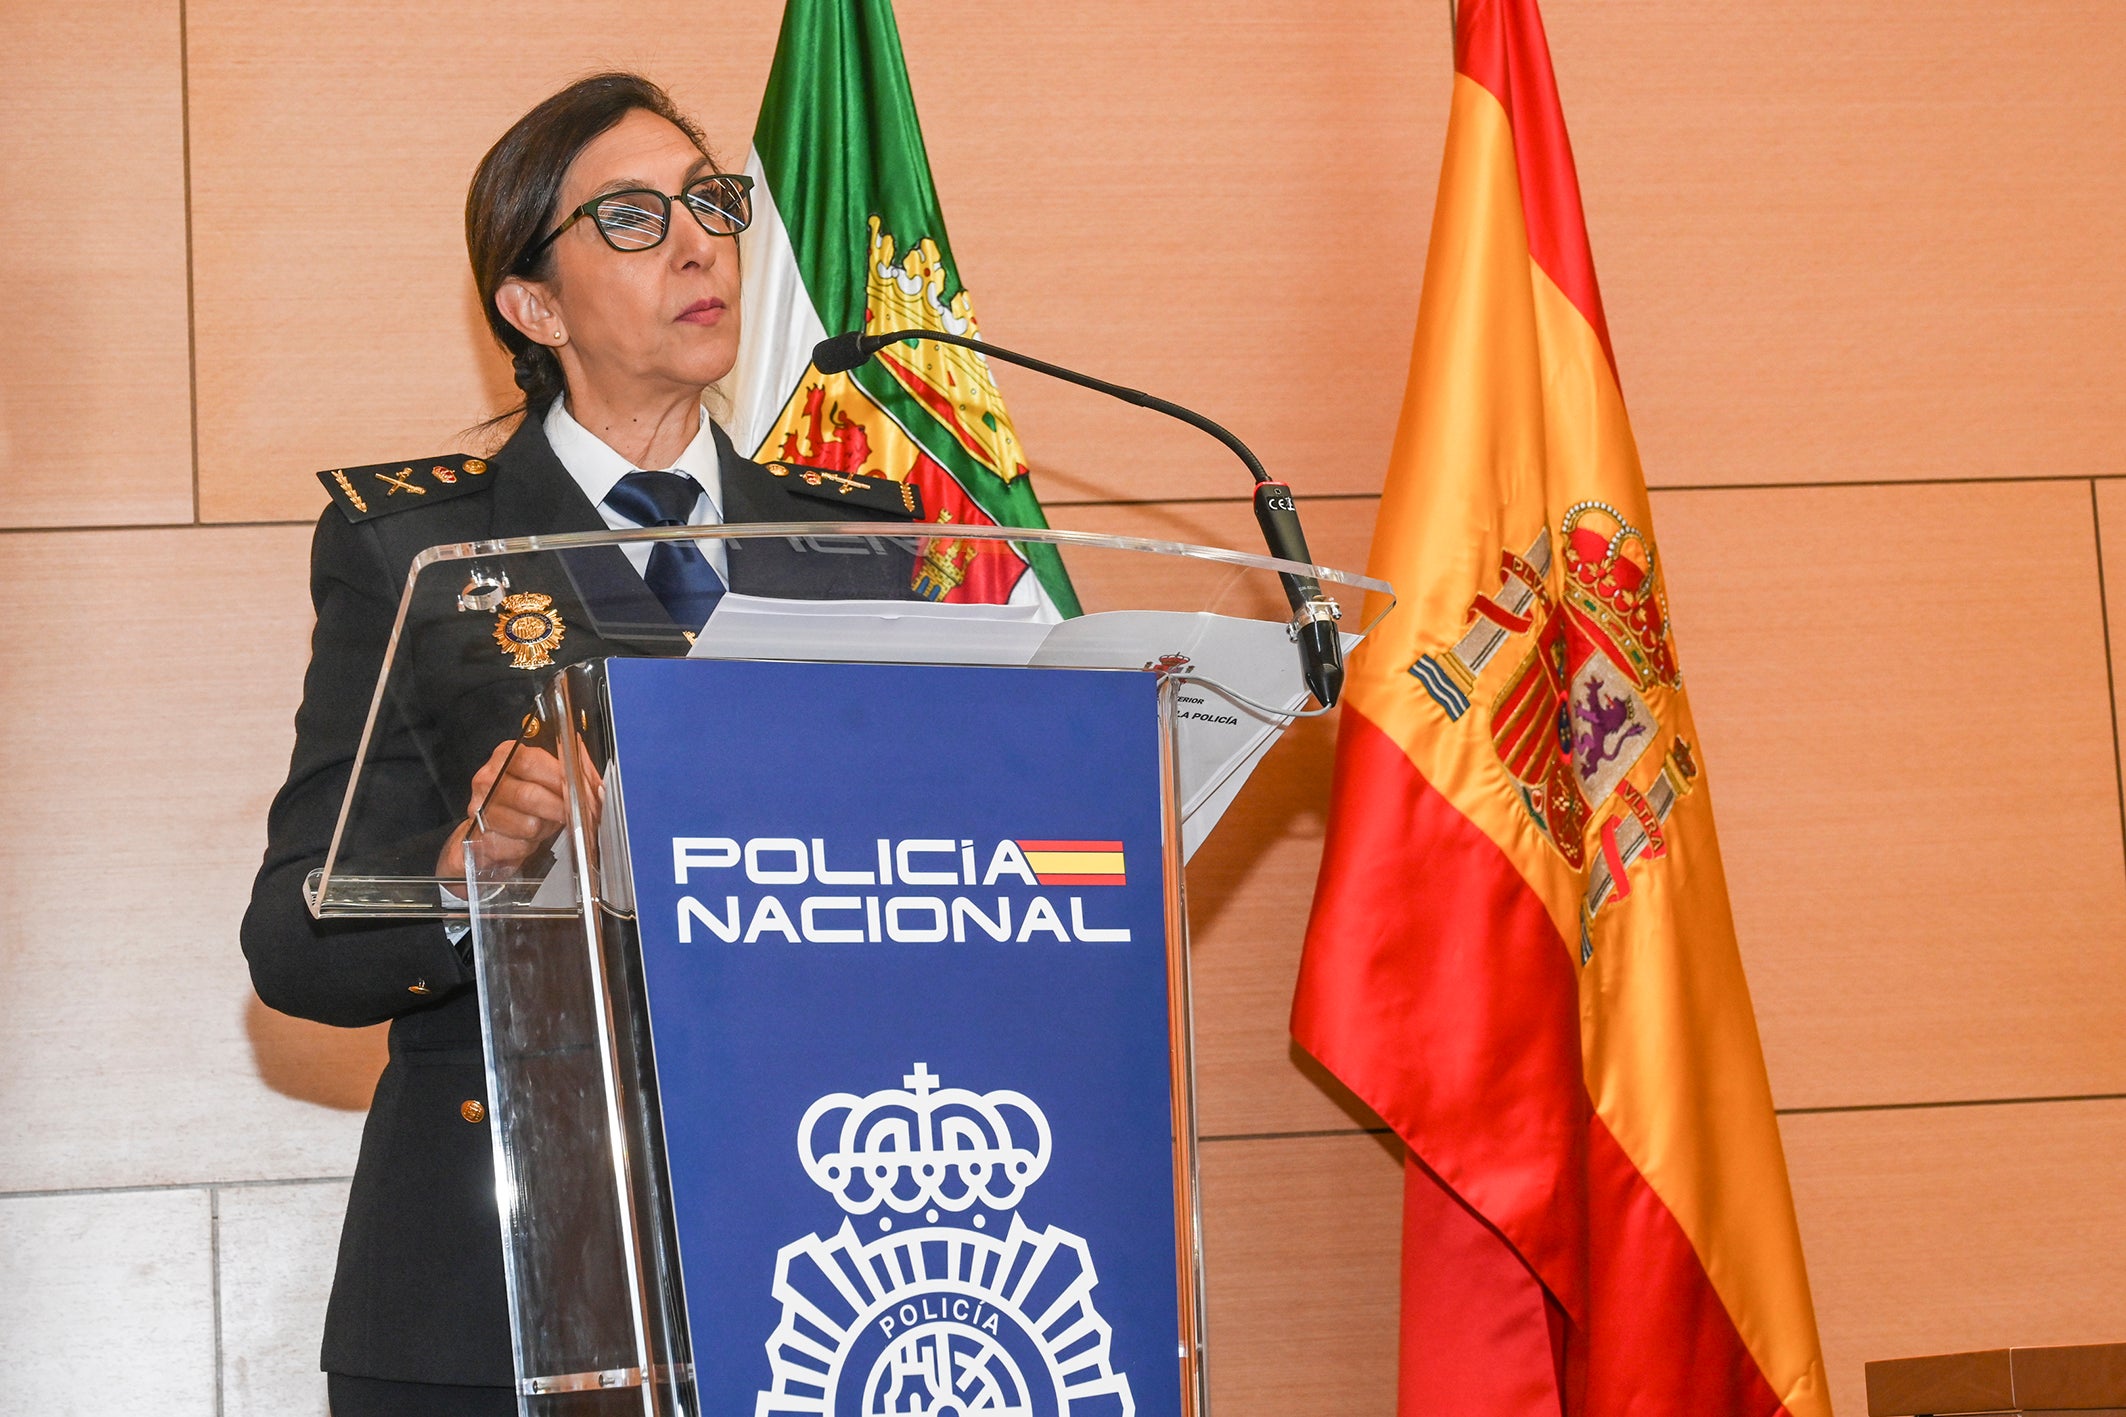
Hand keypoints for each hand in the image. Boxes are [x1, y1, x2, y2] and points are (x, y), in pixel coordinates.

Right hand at [435, 738, 604, 877]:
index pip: (532, 762)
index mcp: (505, 756)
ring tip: (545, 823)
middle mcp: (488, 780)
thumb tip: (598, 785)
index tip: (581, 792)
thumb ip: (575, 774)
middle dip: (559, 809)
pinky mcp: (480, 838)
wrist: (492, 830)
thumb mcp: (550, 778)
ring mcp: (479, 810)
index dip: (562, 779)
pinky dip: (530, 846)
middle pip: (529, 796)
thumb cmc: (525, 800)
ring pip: (527, 824)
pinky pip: (518, 846)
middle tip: (572, 814)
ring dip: (545, 829)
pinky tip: (528, 837)